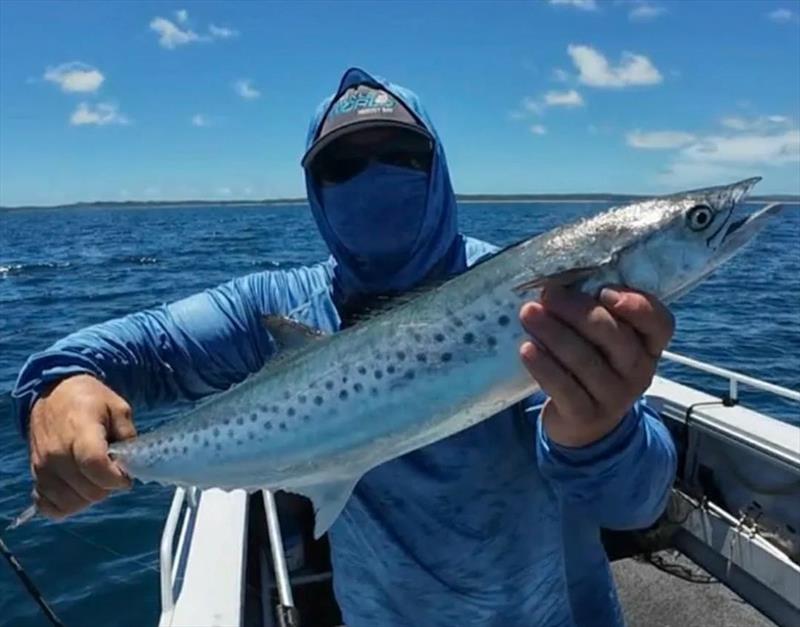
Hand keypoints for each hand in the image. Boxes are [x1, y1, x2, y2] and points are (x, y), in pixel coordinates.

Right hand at [29, 374, 134, 518]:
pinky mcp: (35, 475)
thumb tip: (131, 465)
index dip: (118, 478)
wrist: (54, 393)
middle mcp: (57, 453)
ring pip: (71, 504)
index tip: (126, 474)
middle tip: (113, 472)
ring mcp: (42, 467)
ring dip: (89, 497)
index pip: (97, 467)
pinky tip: (77, 489)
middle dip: (108, 486)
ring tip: (96, 478)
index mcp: (80, 432)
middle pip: (89, 491)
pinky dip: (64, 504)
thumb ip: (128, 436)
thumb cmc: (90, 400)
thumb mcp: (118, 408)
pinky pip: (48, 507)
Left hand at [519, 286, 673, 446]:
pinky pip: (564, 388)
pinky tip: (527, 349)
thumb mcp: (603, 342)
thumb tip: (558, 283)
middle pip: (614, 336)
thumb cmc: (592, 365)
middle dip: (577, 311)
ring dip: (553, 333)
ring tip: (528, 314)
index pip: (659, 322)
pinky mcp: (586, 416)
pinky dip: (544, 366)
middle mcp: (638, 371)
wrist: (583, 423)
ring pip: (585, 360)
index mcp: (648, 345)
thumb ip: (595, 313)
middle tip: (548, 295)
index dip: (637, 306)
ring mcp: (615, 397)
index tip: (605, 291)